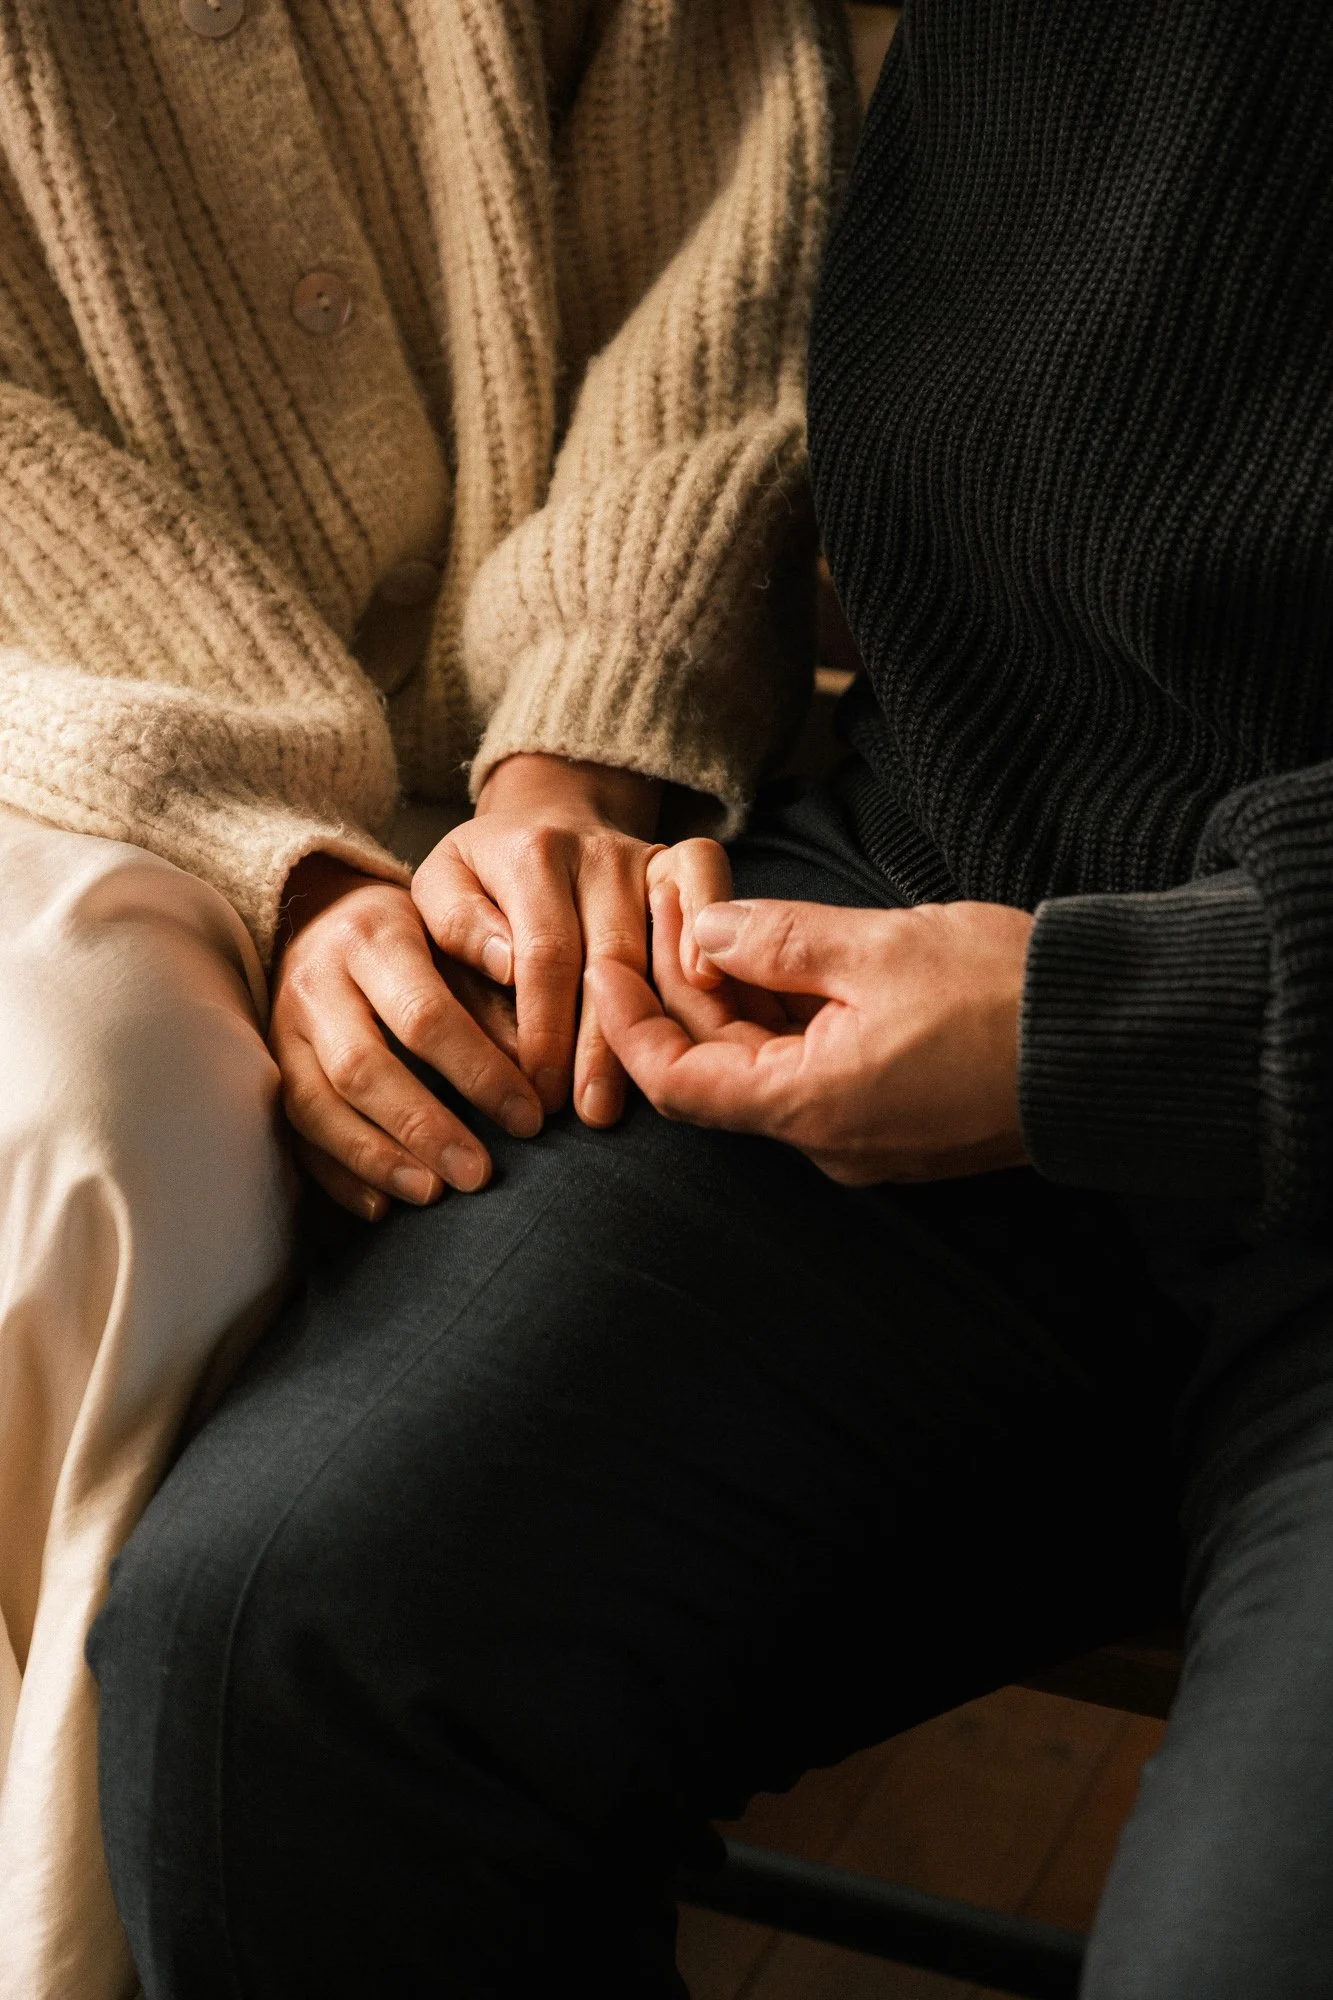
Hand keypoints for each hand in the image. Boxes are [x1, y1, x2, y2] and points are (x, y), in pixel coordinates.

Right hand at [270, 856, 543, 1220]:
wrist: (330, 918)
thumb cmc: (420, 935)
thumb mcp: (461, 938)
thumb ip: (496, 994)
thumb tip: (540, 1065)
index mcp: (373, 937)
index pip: (425, 1015)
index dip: (479, 1072)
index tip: (529, 1118)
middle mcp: (315, 981)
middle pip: (362, 1067)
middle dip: (424, 1127)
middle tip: (479, 1175)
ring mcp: (281, 1029)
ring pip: (315, 1106)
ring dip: (376, 1158)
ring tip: (432, 1193)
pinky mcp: (267, 1069)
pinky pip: (291, 1132)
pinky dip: (336, 1174)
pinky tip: (380, 1206)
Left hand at [410, 755, 729, 1126]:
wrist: (537, 825)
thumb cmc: (482, 881)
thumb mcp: (440, 892)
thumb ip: (458, 931)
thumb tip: (507, 969)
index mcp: (528, 855)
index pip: (545, 955)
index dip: (546, 1031)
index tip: (541, 1092)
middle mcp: (593, 850)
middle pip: (611, 958)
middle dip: (602, 1045)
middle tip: (593, 1111)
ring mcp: (643, 856)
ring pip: (661, 945)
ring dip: (658, 1019)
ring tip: (647, 1086)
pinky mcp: (679, 863)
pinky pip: (708, 885)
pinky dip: (709, 936)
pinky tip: (707, 994)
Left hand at [589, 890, 1034, 1182]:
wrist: (1120, 1041)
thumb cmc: (1006, 994)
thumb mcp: (876, 947)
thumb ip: (776, 943)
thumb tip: (705, 935)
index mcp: (812, 1108)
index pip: (678, 1084)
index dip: (630, 1022)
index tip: (607, 963)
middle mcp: (831, 1143)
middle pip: (720, 1073)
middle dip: (685, 993)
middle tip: (672, 910)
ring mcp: (868, 1140)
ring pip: (770, 1071)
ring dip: (739, 1003)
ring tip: (720, 920)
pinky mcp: (902, 1123)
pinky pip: (818, 1076)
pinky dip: (789, 1022)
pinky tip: (785, 962)